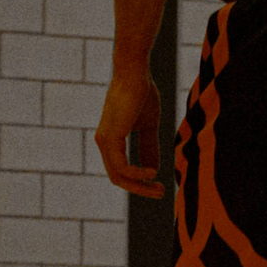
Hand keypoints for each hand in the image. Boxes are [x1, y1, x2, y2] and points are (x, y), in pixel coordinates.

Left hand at [94, 65, 164, 197]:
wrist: (135, 73)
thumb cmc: (142, 93)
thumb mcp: (149, 126)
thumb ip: (149, 147)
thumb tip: (154, 169)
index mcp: (111, 140)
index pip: (121, 171)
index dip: (140, 182)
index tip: (160, 185)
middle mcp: (104, 142)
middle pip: (118, 178)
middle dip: (140, 189)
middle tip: (162, 193)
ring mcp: (105, 140)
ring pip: (119, 176)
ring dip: (140, 186)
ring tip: (160, 187)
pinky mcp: (111, 137)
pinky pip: (122, 166)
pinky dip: (138, 174)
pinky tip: (153, 173)